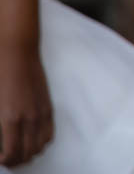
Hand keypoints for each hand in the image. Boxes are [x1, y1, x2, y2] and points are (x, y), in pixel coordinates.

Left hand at [0, 44, 52, 166]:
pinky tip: (30, 140)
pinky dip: (41, 143)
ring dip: (29, 154)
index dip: (4, 161)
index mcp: (10, 119)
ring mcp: (41, 112)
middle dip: (16, 161)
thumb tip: (1, 141)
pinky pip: (49, 133)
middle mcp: (29, 118)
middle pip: (28, 154)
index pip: (11, 154)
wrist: (17, 53)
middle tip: (6, 159)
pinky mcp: (48, 106)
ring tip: (18, 152)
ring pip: (41, 147)